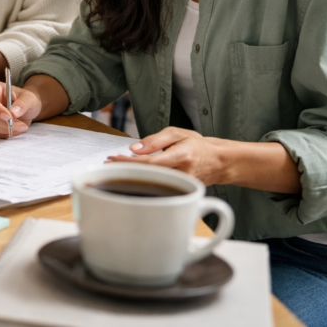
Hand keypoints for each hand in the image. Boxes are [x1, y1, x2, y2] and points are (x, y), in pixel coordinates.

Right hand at [0, 81, 43, 138]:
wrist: (26, 110)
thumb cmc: (25, 100)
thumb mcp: (29, 98)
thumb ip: (23, 103)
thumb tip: (13, 112)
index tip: (9, 116)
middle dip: (3, 123)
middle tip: (21, 125)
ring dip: (5, 129)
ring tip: (21, 126)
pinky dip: (4, 134)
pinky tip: (14, 130)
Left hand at [107, 127, 228, 185]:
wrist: (218, 162)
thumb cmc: (197, 145)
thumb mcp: (176, 133)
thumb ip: (154, 140)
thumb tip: (134, 149)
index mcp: (182, 156)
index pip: (150, 162)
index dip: (129, 162)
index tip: (112, 158)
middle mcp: (182, 174)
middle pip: (148, 175)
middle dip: (126, 170)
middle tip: (108, 164)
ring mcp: (183, 186)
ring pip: (152, 183)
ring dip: (133, 176)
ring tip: (117, 168)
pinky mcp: (182, 193)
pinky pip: (159, 187)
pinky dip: (144, 181)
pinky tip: (134, 175)